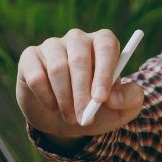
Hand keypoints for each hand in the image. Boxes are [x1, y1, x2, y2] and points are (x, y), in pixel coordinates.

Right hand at [15, 28, 143, 144]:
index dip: (104, 71)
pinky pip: (36, 77)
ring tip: (70, 116)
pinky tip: (52, 105)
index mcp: (103, 44)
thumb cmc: (96, 110)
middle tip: (83, 117)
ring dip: (64, 99)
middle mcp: (78, 39)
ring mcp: (52, 45)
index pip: (106, 45)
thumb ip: (130, 100)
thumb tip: (114, 96)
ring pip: (57, 69)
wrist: (65, 121)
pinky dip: (46, 97)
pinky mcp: (30, 57)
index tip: (101, 99)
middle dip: (82, 93)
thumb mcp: (120, 111)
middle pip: (79, 58)